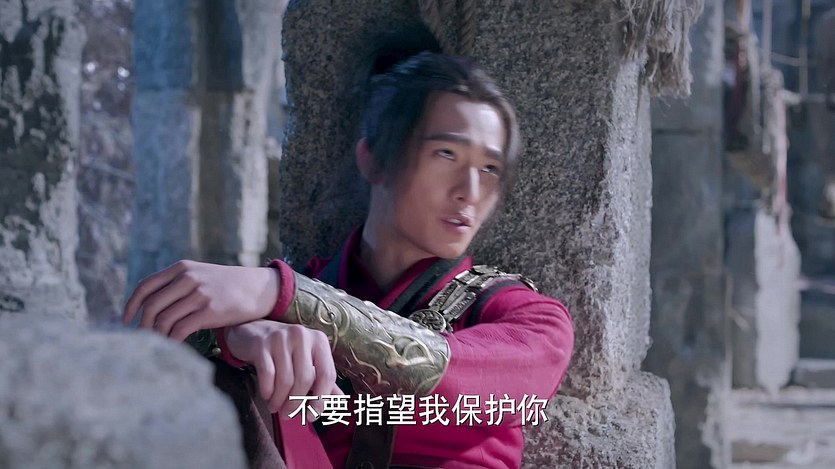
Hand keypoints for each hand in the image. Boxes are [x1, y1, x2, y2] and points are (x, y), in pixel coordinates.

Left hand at [123, 260, 279, 340]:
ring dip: (157, 336)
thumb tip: (148, 306)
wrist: (259, 288)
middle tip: (142, 339)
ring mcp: (199, 294)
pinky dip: (172, 341)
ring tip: (158, 344)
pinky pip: (181, 330)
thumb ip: (177, 284)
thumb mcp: (200, 274)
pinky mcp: (210, 311)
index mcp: (182, 268)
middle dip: (143, 326)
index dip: (131, 305)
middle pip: (152, 306)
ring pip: (164, 319)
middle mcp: (188, 278)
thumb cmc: (226, 286)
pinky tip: (174, 347)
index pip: (145, 286)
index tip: (126, 320)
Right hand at [225, 320, 342, 417]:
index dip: (321, 399)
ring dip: (279, 400)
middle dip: (296, 403)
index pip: (327, 374)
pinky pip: (267, 375)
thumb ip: (322, 378)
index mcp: (319, 341)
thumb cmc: (286, 350)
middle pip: (305, 379)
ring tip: (275, 407)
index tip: (312, 416)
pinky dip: (268, 391)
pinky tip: (267, 396)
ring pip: (285, 380)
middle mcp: (302, 336)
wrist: (254, 331)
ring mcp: (281, 338)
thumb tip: (339, 400)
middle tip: (289, 415)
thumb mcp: (307, 359)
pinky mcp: (261, 344)